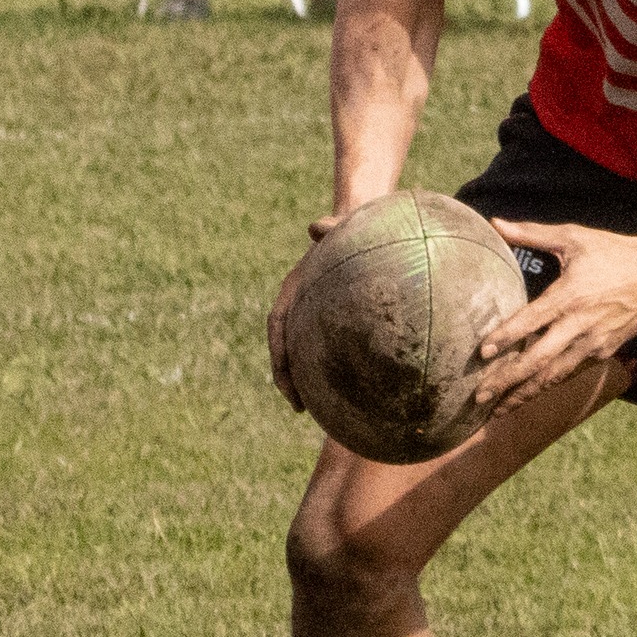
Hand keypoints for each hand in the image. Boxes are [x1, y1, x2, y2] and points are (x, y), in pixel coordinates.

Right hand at [267, 215, 340, 409]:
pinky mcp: (335, 322)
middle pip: (288, 348)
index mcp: (295, 288)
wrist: (358, 225)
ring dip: (308, 381)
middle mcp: (301, 306)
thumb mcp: (340, 225)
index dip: (277, 352)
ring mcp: (317, 316)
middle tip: (298, 407)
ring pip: (307, 353)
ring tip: (320, 411)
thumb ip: (329, 226)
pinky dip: (334, 370)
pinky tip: (355, 393)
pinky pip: (331, 349)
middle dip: (288, 378)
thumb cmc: (349, 226)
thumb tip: (316, 227)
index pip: (278, 324)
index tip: (282, 375)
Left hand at [473, 219, 636, 417]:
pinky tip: (529, 394)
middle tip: (480, 396)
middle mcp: (580, 325)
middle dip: (507, 381)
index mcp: (570, 296)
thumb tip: (496, 223)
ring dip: (525, 394)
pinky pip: (570, 372)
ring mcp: (593, 343)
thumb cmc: (614, 252)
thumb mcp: (574, 237)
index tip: (482, 352)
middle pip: (538, 361)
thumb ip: (532, 233)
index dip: (506, 338)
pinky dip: (548, 384)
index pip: (531, 321)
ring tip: (499, 410)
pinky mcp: (604, 352)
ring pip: (554, 376)